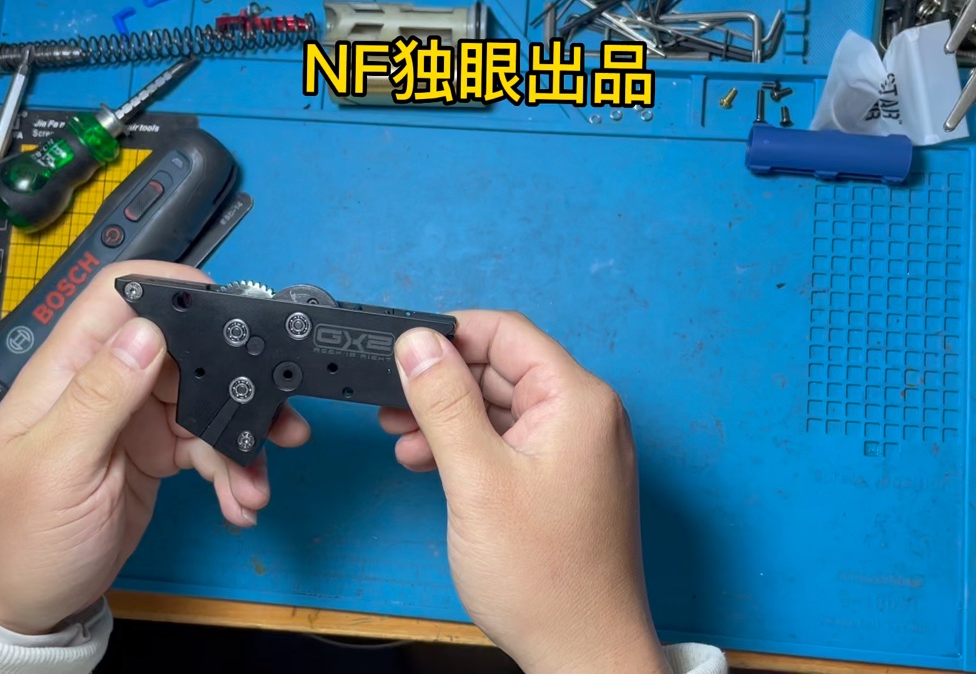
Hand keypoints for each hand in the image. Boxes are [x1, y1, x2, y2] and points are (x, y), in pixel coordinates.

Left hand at [0, 260, 310, 635]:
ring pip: (207, 404)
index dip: (172, 289)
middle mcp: (106, 385)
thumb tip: (146, 330)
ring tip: (256, 486)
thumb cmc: (21, 538)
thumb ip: (100, 396)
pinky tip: (240, 503)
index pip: (118, 300)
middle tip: (278, 418)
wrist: (27, 604)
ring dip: (241, 443)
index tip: (229, 309)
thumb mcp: (57, 467)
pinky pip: (208, 448)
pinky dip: (231, 474)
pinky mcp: (156, 454)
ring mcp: (134, 420)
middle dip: (236, 383)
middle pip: (184, 354)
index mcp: (68, 372)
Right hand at [379, 311, 668, 673]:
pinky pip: (512, 441)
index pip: (507, 333)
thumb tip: (418, 343)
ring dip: (449, 417)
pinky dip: (470, 446)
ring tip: (403, 438)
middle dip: (442, 382)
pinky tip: (432, 462)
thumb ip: (443, 403)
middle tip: (390, 402)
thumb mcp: (476, 478)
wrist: (582, 651)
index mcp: (576, 401)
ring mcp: (577, 449)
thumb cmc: (545, 578)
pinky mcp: (564, 479)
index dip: (449, 334)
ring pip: (502, 407)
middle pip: (501, 368)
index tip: (403, 351)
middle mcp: (585, 416)